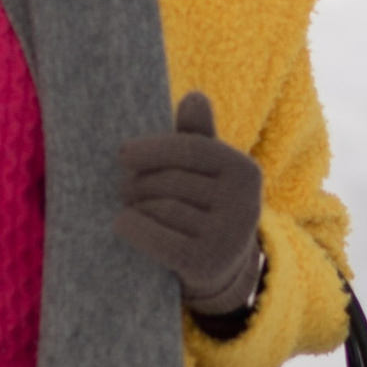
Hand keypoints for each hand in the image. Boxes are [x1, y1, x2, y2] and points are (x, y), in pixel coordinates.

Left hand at [115, 90, 263, 320]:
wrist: (222, 269)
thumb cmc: (206, 207)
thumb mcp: (208, 171)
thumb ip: (198, 136)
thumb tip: (194, 97)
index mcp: (245, 171)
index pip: (191, 149)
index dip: (153, 149)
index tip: (123, 154)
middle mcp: (244, 203)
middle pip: (171, 181)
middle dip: (138, 182)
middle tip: (122, 187)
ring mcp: (227, 237)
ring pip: (161, 207)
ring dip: (134, 205)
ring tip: (127, 205)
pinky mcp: (206, 263)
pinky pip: (156, 237)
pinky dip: (132, 227)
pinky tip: (121, 224)